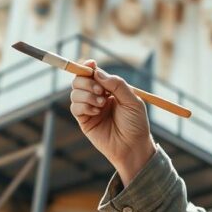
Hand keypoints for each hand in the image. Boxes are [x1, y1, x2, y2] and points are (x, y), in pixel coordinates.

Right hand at [68, 59, 153, 184]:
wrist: (133, 146)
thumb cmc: (136, 124)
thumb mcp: (132, 101)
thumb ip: (117, 84)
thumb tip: (97, 72)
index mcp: (109, 89)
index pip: (93, 73)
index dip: (88, 67)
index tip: (90, 64)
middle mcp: (97, 96)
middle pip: (79, 80)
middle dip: (86, 82)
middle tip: (100, 90)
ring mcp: (89, 108)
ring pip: (75, 93)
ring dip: (87, 95)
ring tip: (101, 104)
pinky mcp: (84, 121)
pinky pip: (75, 107)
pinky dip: (84, 106)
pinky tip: (96, 112)